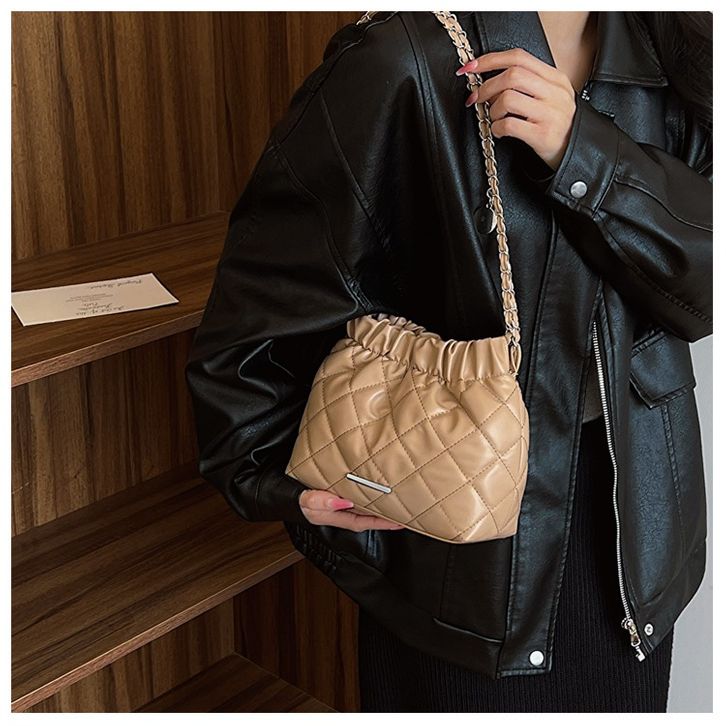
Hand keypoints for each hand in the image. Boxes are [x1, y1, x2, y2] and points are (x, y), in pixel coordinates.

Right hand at [298, 489, 405, 531]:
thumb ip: (322, 502)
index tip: (400, 522)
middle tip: (407, 507)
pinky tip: (378, 482)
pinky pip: (360, 492)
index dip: (383, 522)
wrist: (287, 492)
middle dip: (388, 512)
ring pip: (367, 503)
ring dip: (381, 499)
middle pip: (370, 513)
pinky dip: (370, 488)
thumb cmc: (298, 499)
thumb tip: (345, 501)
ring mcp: (344, 501)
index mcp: (339, 517)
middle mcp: (344, 510)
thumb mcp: (308, 502)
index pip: (366, 521)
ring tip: (398, 495)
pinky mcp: (342, 490)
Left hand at [456, 48, 577, 169]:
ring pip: (508, 98)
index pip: (519, 57)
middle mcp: (554, 92)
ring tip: (495, 118)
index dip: (490, 60)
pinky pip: (509, 125)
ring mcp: (550, 113)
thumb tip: (490, 80)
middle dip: (486, 86)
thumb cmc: (557, 124)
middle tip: (476, 98)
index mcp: (555, 78)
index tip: (470, 67)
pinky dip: (497, 128)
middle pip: (512, 75)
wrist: (577, 152)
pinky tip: (499, 132)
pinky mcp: (542, 135)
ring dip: (493, 109)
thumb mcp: (551, 97)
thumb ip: (529, 84)